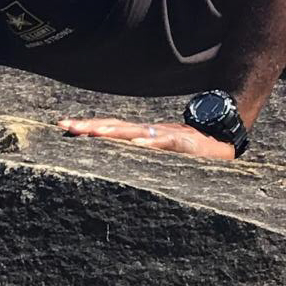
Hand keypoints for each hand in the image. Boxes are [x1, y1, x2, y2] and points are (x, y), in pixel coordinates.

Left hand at [56, 116, 236, 161]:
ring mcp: (166, 135)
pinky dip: (149, 143)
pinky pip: (164, 143)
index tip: (63, 126)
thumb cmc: (191, 151)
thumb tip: (116, 159)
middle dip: (90, 127)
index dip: (88, 127)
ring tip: (93, 134)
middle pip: (115, 127)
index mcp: (142, 135)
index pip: (110, 128)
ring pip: (136, 132)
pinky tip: (135, 145)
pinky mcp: (184, 143)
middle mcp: (150, 132)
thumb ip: (140, 153)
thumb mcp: (160, 152)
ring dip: (113, 133)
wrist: (223, 139)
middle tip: (67, 127)